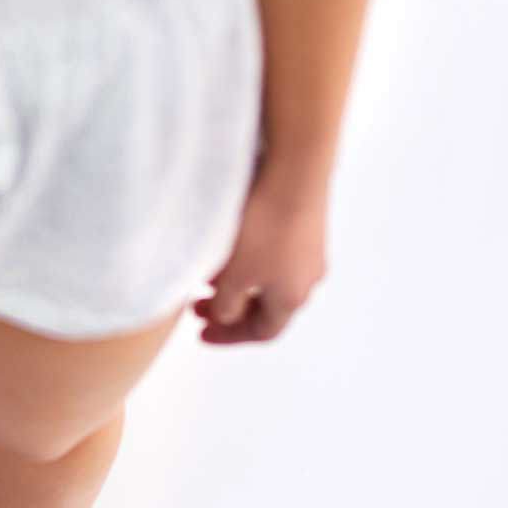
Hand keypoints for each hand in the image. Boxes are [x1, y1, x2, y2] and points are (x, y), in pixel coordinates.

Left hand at [193, 158, 328, 344]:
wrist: (294, 171)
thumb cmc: (264, 228)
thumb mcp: (234, 277)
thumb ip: (226, 306)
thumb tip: (225, 316)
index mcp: (292, 299)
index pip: (262, 332)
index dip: (229, 336)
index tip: (201, 333)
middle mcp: (308, 279)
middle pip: (266, 307)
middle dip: (230, 309)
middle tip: (197, 306)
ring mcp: (310, 250)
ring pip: (268, 279)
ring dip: (237, 284)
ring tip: (206, 276)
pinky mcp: (306, 223)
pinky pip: (275, 254)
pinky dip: (249, 261)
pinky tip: (227, 246)